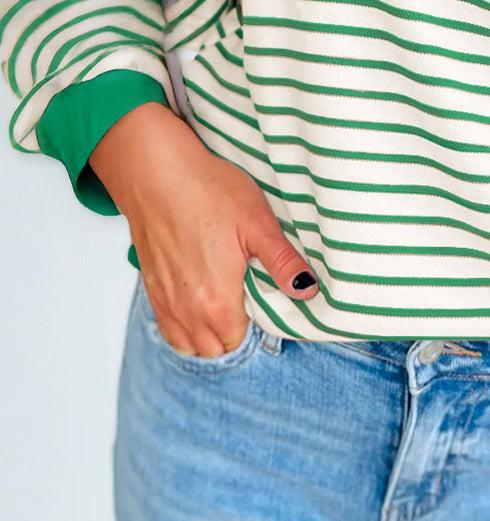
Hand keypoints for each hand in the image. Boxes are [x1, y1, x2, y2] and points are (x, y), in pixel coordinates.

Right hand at [89, 101, 319, 356]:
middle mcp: (187, 311)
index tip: (266, 306)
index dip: (257, 329)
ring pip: (188, 344)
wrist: (154, 171)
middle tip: (249, 305)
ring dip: (208, 337)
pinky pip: (168, 328)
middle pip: (215, 349)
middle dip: (233, 337)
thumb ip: (283, 263)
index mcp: (218, 302)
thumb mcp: (257, 223)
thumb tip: (309, 290)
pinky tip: (198, 302)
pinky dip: (184, 327)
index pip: (241, 342)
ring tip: (225, 308)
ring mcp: (164, 300)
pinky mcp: (150, 287)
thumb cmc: (207, 190)